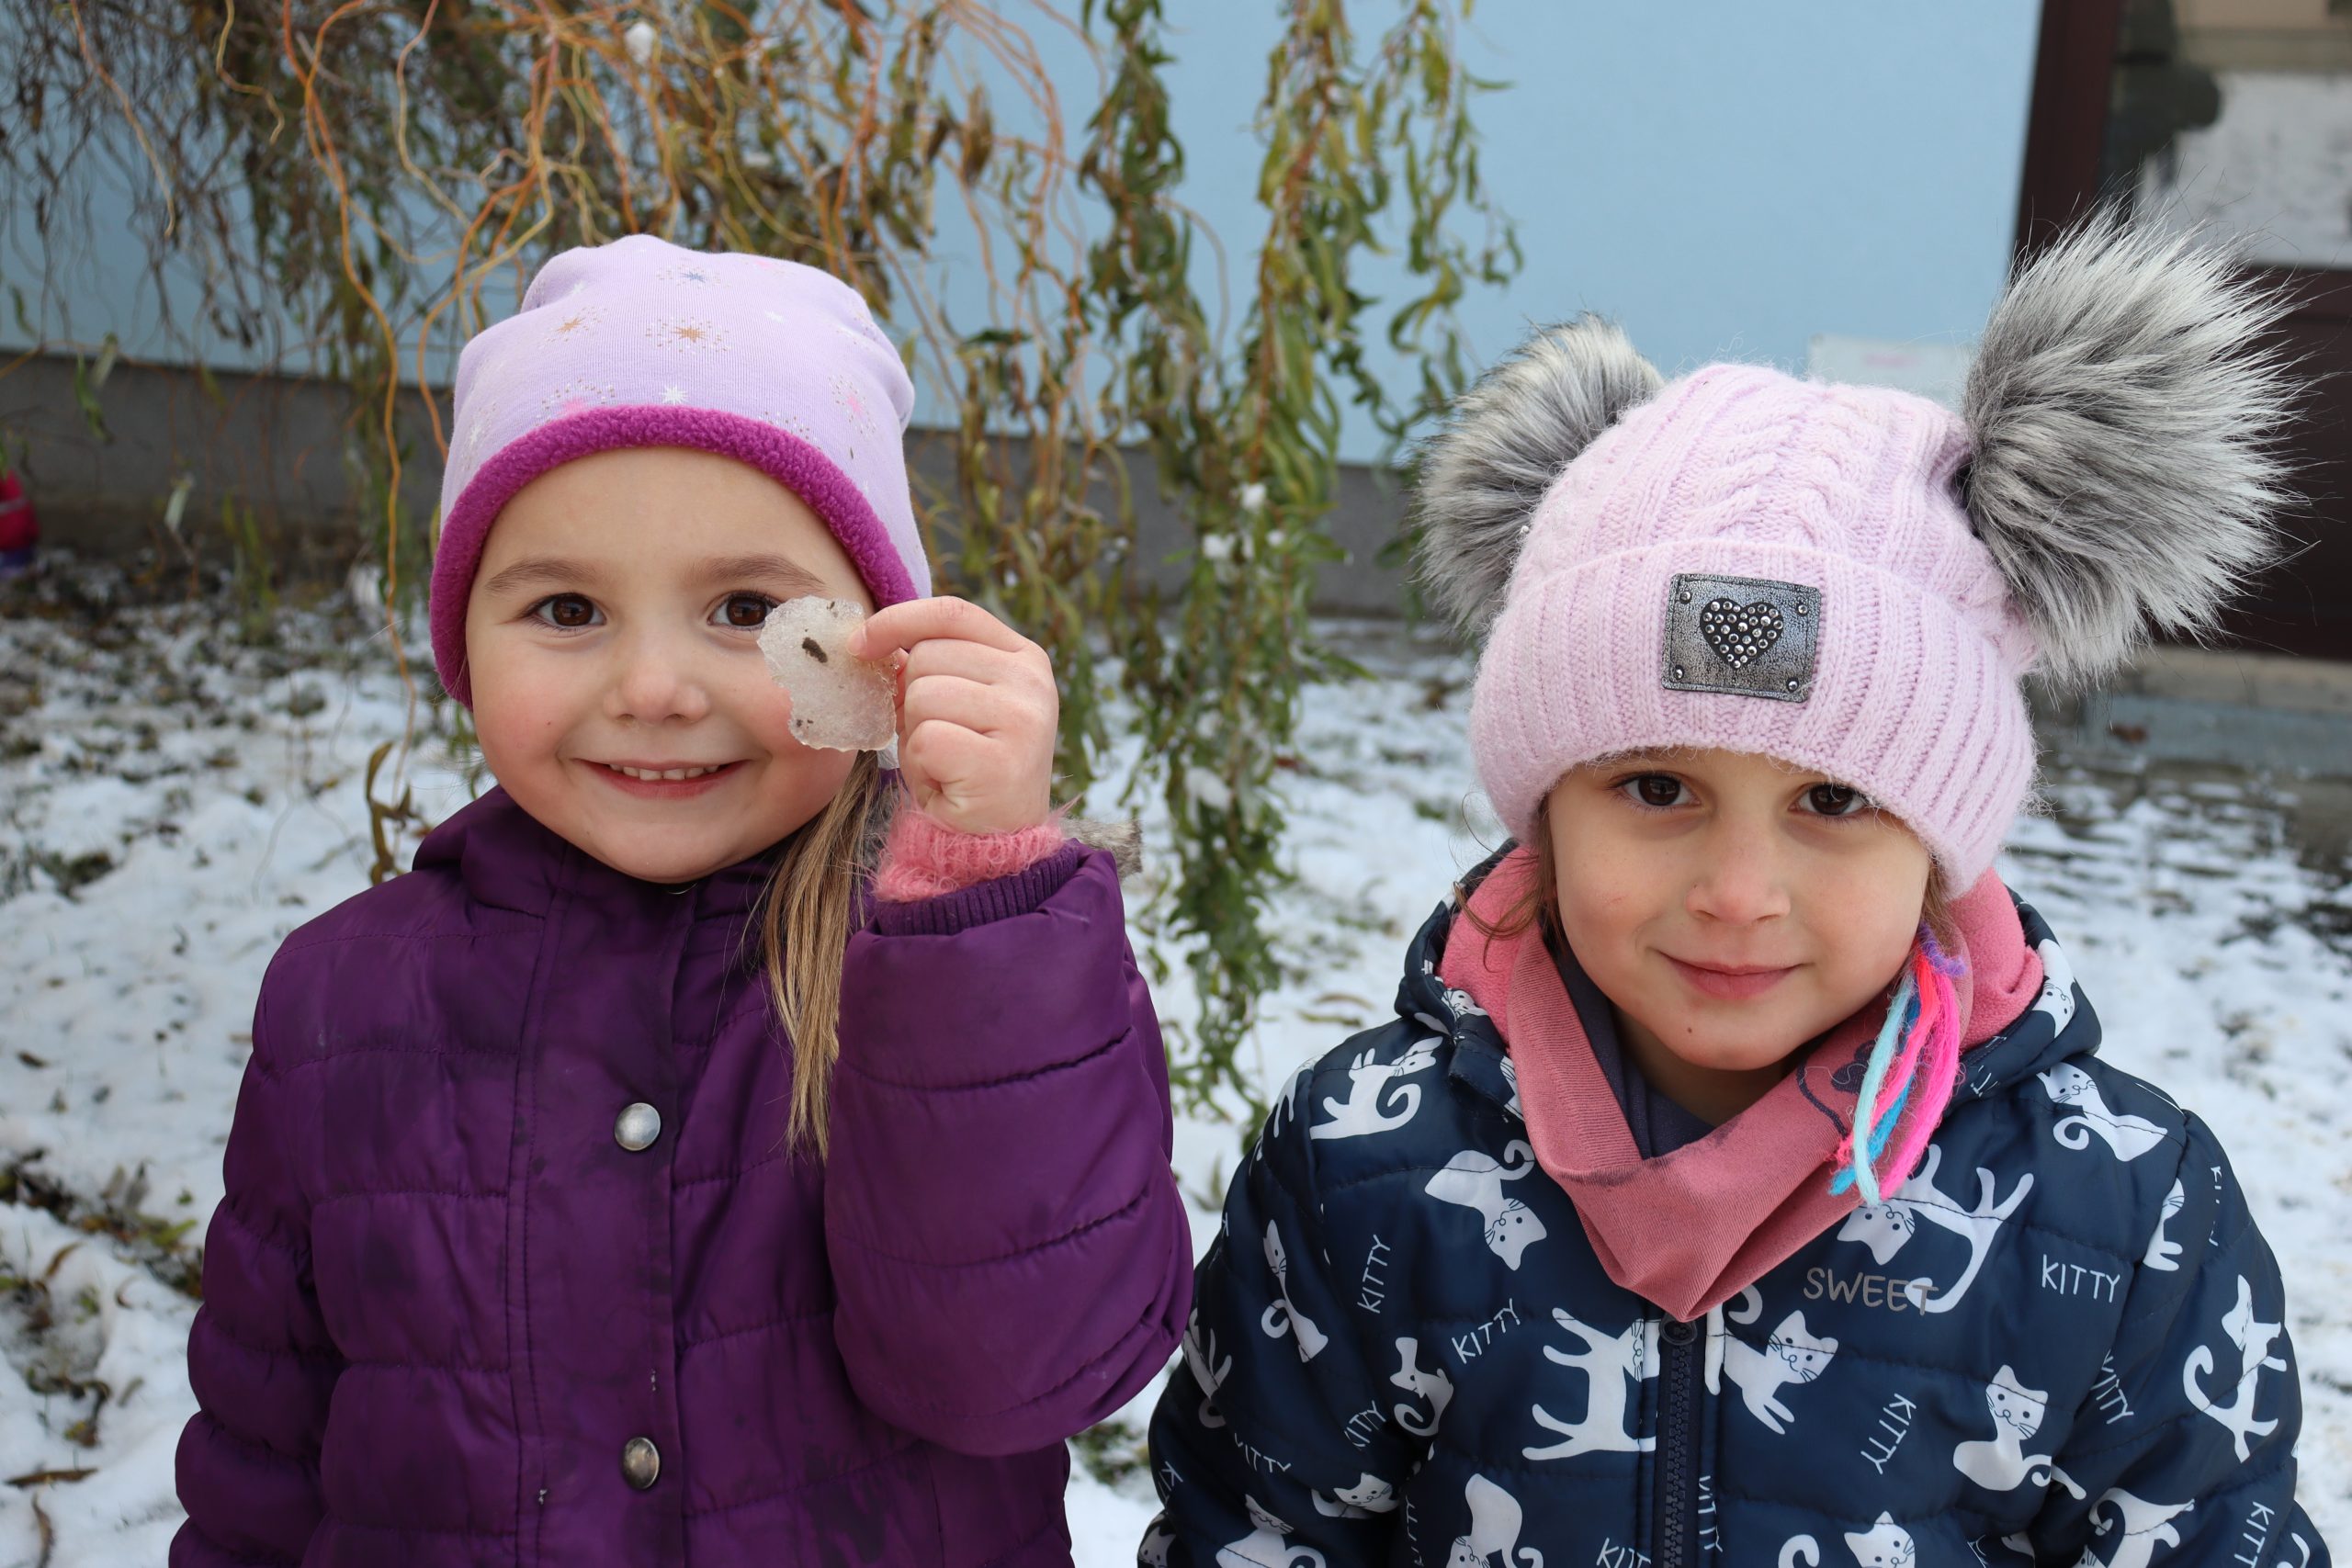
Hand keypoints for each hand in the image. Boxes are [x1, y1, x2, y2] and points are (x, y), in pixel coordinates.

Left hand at [849, 597, 1057, 835]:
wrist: (994, 842)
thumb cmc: (965, 768)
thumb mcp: (952, 703)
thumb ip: (929, 666)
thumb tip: (870, 641)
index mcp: (1024, 657)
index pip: (952, 613)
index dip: (898, 621)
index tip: (859, 642)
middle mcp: (1032, 681)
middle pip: (928, 656)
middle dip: (912, 699)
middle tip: (938, 738)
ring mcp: (1024, 719)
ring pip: (923, 696)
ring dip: (916, 734)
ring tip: (945, 761)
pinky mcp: (1002, 761)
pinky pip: (925, 739)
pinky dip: (921, 764)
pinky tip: (948, 781)